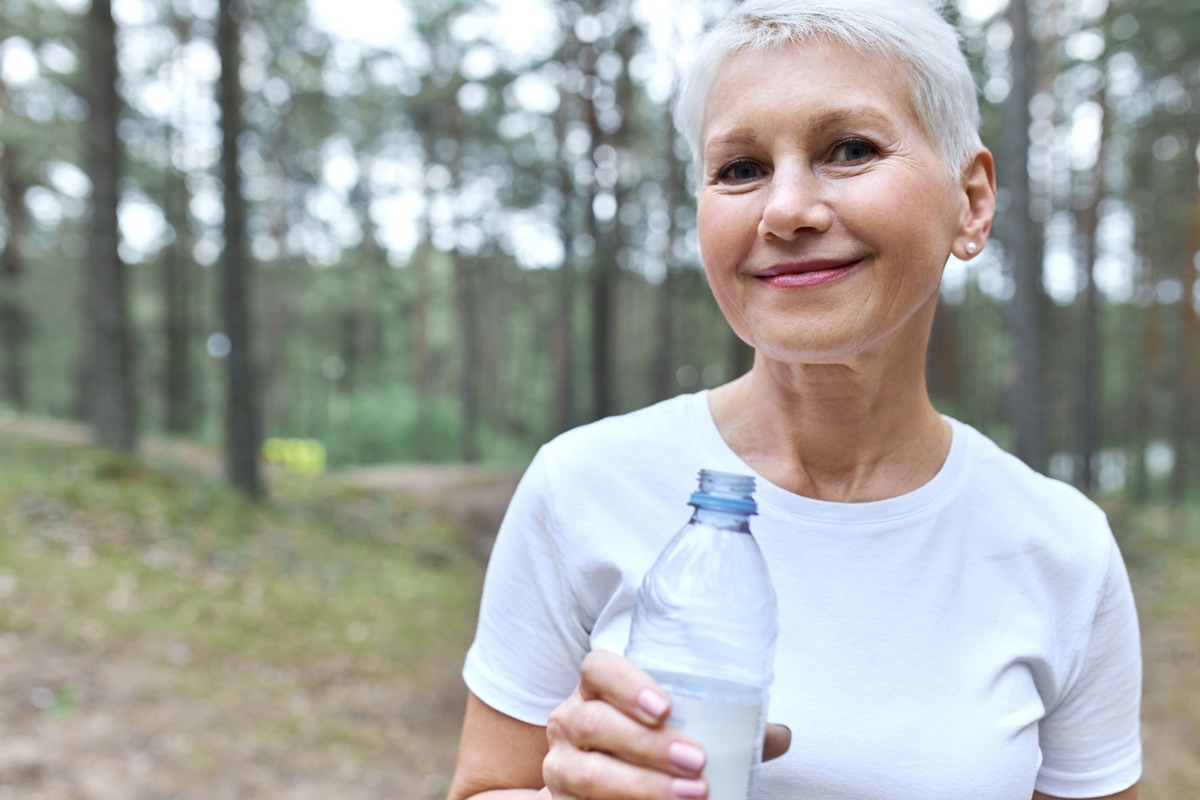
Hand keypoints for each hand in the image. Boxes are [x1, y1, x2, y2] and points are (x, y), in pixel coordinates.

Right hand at [541, 650, 790, 798]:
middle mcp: (569, 721)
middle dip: (648, 744)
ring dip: (642, 784)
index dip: (626, 684)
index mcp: (594, 689)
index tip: (664, 707)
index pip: (598, 669)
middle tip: (696, 760)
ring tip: (691, 793)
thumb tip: (778, 735)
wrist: (598, 781)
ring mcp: (561, 764)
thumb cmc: (643, 740)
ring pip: (589, 772)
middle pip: (595, 724)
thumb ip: (722, 726)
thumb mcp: (673, 725)